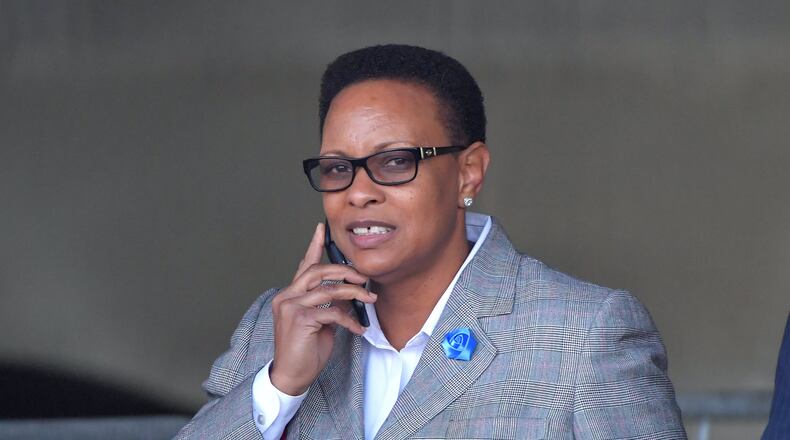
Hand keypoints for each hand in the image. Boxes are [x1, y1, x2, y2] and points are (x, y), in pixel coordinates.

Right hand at [269, 223, 376, 395]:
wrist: (291, 375)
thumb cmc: (305, 350)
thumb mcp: (321, 322)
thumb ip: (329, 304)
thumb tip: (349, 294)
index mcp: (290, 294)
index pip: (304, 265)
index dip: (313, 245)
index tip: (321, 228)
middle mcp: (287, 296)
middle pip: (318, 270)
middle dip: (346, 271)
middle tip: (365, 277)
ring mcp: (291, 306)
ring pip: (329, 289)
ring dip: (355, 293)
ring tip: (370, 298)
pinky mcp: (300, 320)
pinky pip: (332, 311)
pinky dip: (350, 319)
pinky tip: (359, 328)